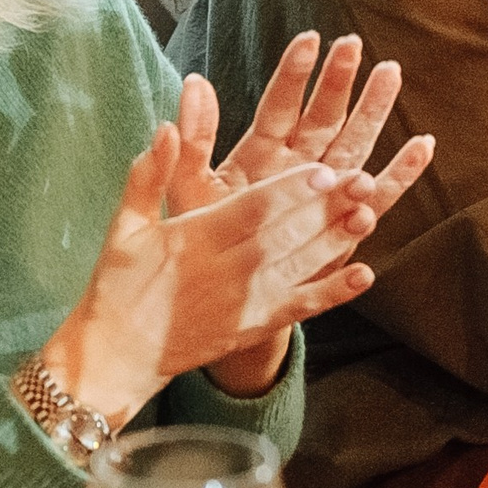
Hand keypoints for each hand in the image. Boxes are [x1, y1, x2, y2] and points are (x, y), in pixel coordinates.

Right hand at [44, 130, 387, 424]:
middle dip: (326, 207)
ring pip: (299, 266)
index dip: (289, 190)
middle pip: (286, 234)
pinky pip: (299, 309)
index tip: (322, 168)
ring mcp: (244, 304)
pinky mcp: (254, 327)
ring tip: (370, 214)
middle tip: (363, 180)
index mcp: (196, 240)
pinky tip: (363, 276)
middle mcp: (227, 272)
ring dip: (337, 241)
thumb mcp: (125, 227)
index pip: (252, 210)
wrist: (118, 359)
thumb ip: (148, 176)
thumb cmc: (120, 286)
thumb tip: (164, 127)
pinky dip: (332, 294)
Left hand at [174, 33, 434, 227]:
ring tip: (391, 72)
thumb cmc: (206, 239)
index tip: (310, 40)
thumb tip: (192, 81)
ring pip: (355, 142)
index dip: (295, 75)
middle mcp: (297, 165)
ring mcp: (325, 192)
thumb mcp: (191, 188)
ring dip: (374, 110)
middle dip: (338, 81)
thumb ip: (194, 139)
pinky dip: (401, 172)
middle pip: (323, 116)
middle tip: (353, 44)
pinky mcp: (347, 223)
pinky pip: (380, 195)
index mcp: (261, 153)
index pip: (280, 107)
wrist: (227, 295)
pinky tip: (423, 145)